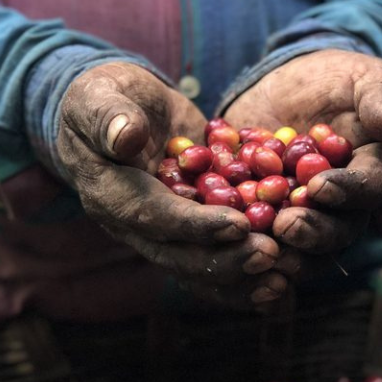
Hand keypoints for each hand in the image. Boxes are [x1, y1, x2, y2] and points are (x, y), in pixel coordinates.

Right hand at [57, 62, 286, 305]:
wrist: (115, 110)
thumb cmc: (103, 97)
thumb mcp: (99, 96)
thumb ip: (110, 117)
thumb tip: (126, 138)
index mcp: (109, 194)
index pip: (153, 216)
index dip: (195, 225)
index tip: (239, 225)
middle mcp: (132, 224)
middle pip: (178, 255)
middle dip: (226, 259)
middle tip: (271, 255)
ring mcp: (160, 231)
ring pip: (197, 267)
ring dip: (239, 277)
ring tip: (281, 281)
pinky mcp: (185, 228)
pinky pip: (211, 259)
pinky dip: (243, 276)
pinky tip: (279, 285)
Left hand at [223, 50, 381, 276]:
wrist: (289, 87)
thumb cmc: (338, 80)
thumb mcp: (363, 77)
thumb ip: (380, 97)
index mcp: (371, 172)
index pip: (368, 189)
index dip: (347, 191)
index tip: (319, 186)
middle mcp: (341, 206)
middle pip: (335, 232)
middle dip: (311, 233)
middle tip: (284, 225)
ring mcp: (303, 215)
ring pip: (299, 247)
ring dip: (279, 250)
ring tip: (254, 243)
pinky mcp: (265, 214)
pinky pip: (257, 235)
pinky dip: (240, 240)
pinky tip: (220, 239)